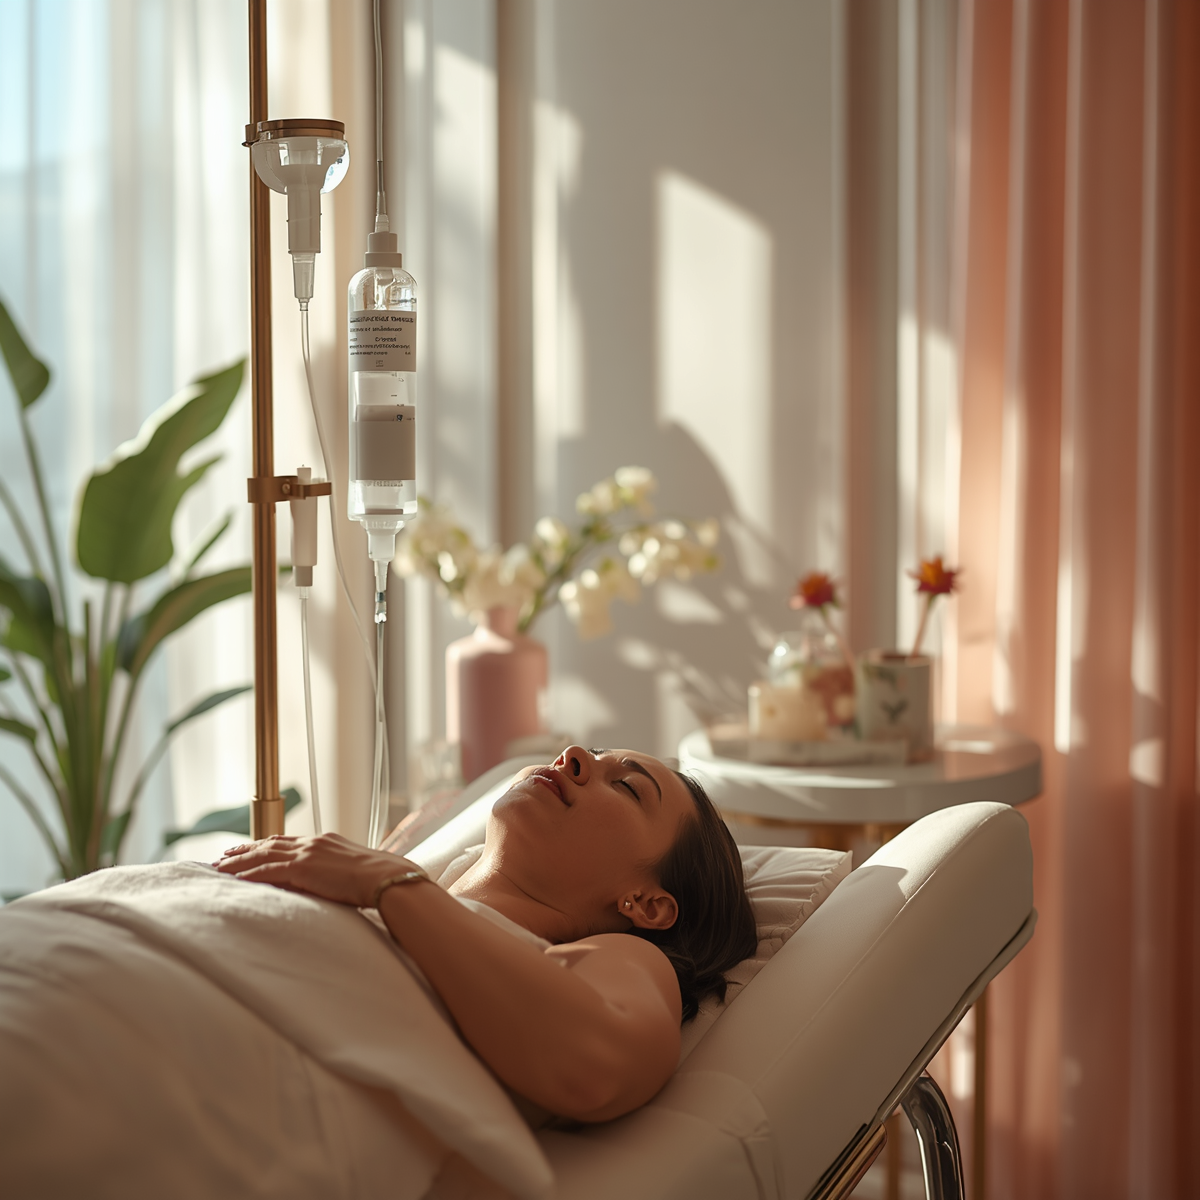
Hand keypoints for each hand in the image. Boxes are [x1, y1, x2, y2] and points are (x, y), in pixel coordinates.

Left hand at [214, 833, 416, 908]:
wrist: (386, 878)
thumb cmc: (379, 879)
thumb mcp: (354, 870)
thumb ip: (337, 871)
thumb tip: (331, 882)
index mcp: (326, 841)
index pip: (289, 840)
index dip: (267, 844)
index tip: (251, 847)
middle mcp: (314, 842)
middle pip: (271, 842)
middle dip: (246, 848)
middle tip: (225, 854)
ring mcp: (307, 854)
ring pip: (263, 854)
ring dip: (240, 861)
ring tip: (221, 866)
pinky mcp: (303, 868)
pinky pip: (268, 871)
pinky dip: (249, 873)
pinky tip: (235, 878)